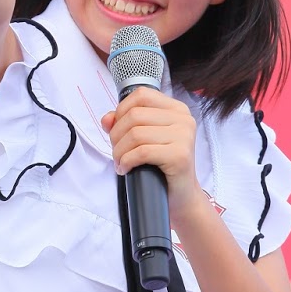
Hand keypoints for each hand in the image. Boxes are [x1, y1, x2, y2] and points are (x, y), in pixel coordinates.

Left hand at [101, 89, 202, 220]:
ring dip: (120, 151)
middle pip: (134, 115)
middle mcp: (184, 119)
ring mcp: (184, 136)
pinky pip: (142, 152)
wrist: (181, 196)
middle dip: (117, 136)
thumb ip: (124, 123)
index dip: (121, 110)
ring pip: (136, 134)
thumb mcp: (143, 140)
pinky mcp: (180, 155)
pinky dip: (127, 161)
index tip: (118, 130)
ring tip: (120, 162)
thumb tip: (106, 119)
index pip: (141, 95)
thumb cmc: (161, 167)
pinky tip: (125, 169)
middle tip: (117, 153)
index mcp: (177, 109)